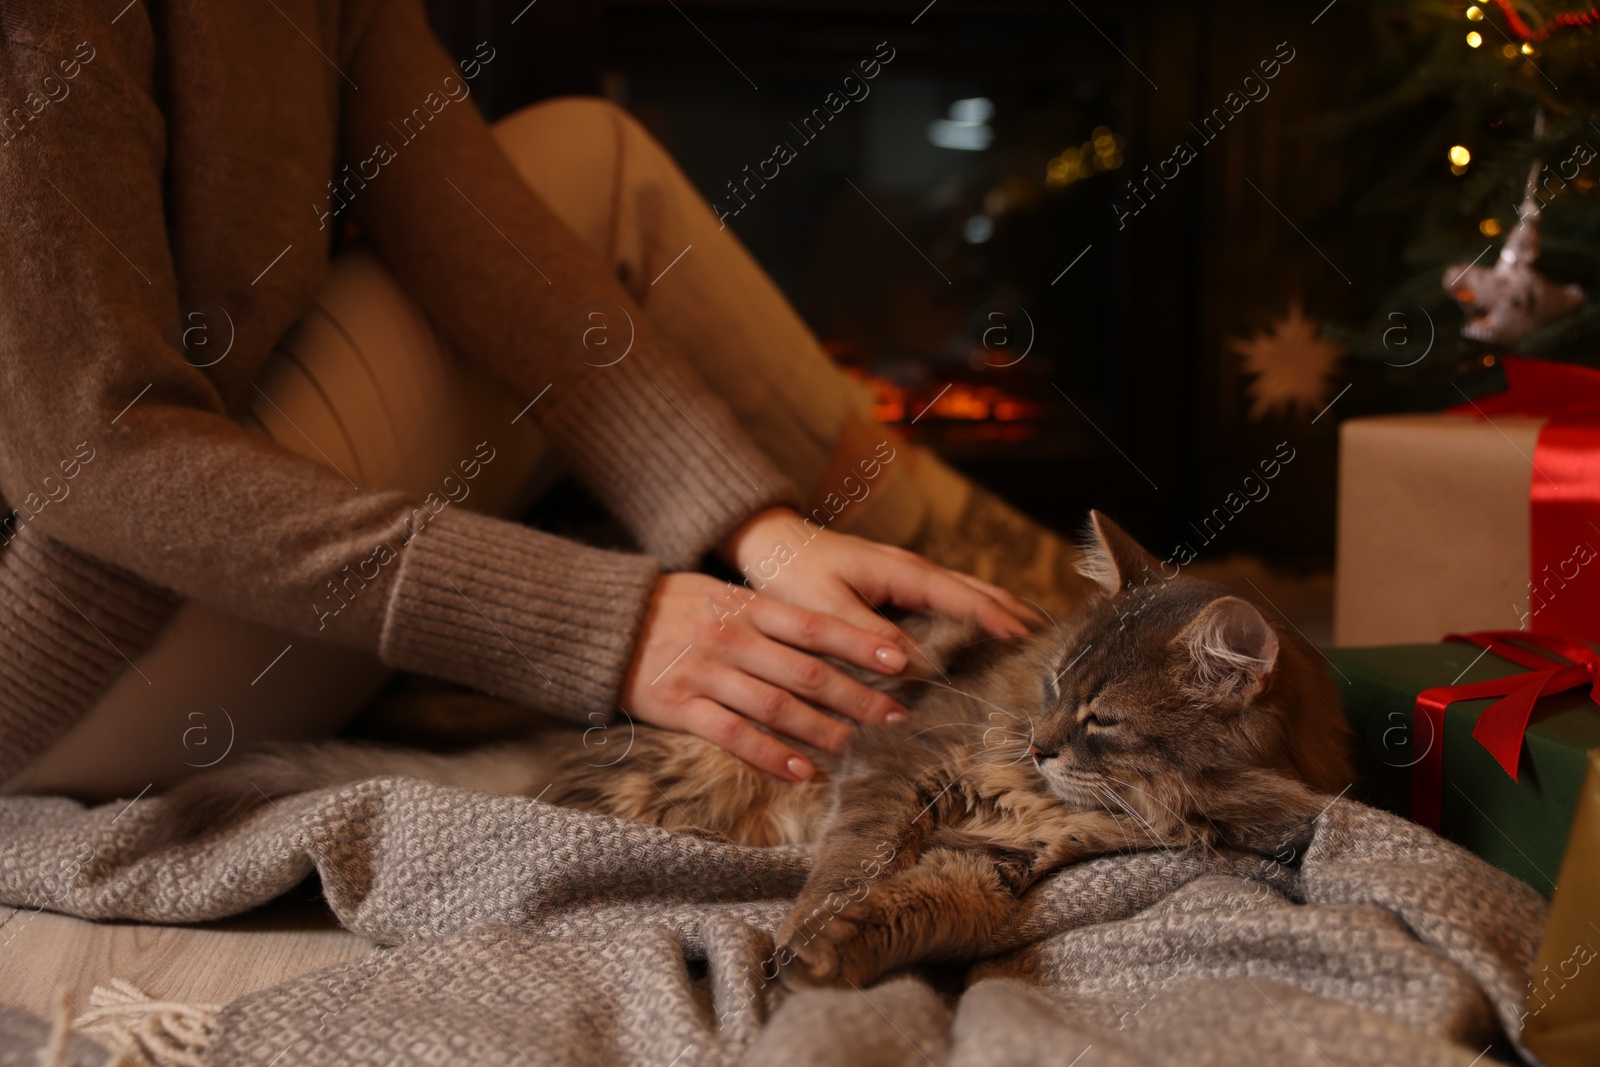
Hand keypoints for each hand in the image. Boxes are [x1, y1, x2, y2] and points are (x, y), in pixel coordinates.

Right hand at [619, 572, 913, 780]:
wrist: (600, 622)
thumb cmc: (667, 607)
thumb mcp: (718, 593)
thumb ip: (765, 613)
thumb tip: (823, 632)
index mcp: (745, 606)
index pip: (815, 625)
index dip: (860, 643)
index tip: (901, 660)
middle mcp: (731, 637)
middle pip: (807, 670)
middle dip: (858, 696)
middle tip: (897, 717)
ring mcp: (705, 672)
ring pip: (777, 705)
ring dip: (823, 730)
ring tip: (860, 749)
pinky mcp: (678, 706)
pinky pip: (733, 734)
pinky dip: (771, 754)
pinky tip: (803, 770)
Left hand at [719, 507, 1041, 649]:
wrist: (770, 542)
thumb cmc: (791, 574)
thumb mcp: (825, 610)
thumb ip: (867, 636)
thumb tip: (915, 667)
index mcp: (901, 571)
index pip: (962, 597)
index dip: (997, 620)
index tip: (1030, 642)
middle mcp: (913, 569)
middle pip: (977, 592)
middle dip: (1014, 615)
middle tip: (1051, 646)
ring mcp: (909, 574)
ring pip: (967, 593)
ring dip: (1002, 613)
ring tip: (1035, 639)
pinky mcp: (899, 584)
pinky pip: (950, 598)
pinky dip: (978, 612)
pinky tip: (986, 632)